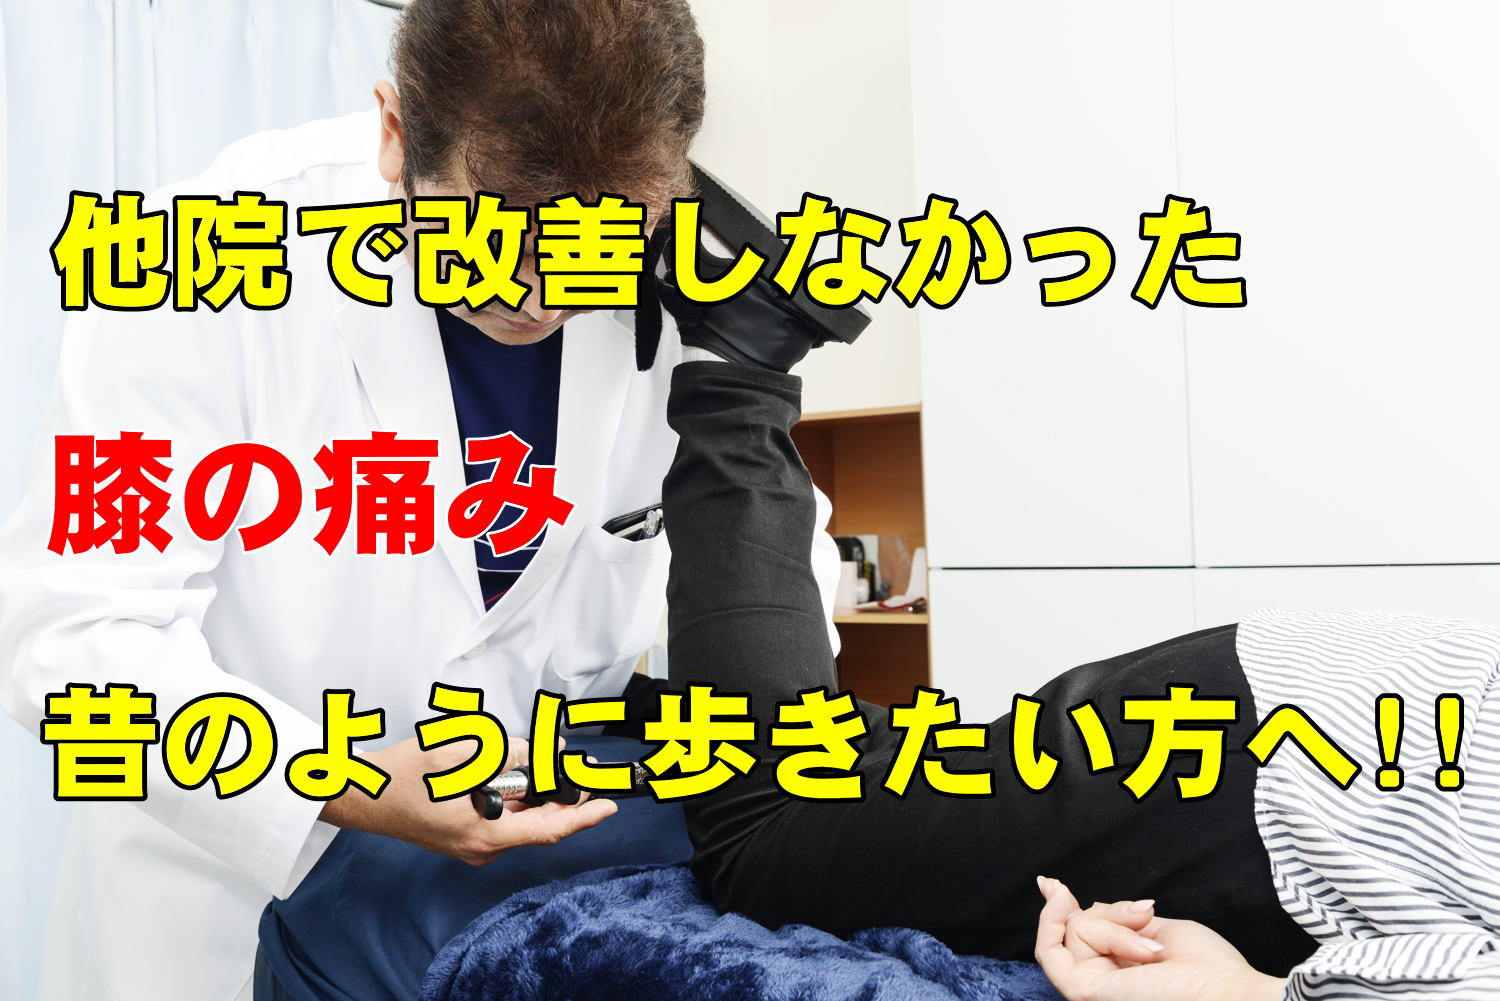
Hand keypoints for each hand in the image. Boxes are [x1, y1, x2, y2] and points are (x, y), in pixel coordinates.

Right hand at [319, 736, 616, 864]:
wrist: (360, 796)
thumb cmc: (400, 777)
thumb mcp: (460, 753)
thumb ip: (507, 753)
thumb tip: (543, 752)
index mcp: (483, 834)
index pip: (548, 829)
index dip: (584, 816)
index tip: (609, 805)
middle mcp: (483, 847)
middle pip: (539, 821)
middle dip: (562, 793)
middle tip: (582, 767)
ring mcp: (474, 844)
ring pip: (522, 816)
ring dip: (537, 790)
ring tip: (548, 760)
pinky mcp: (467, 836)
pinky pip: (504, 816)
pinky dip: (516, 795)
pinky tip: (517, 771)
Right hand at [1034, 876, 1285, 1000]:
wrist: (1223, 992)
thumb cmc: (1207, 968)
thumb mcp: (1160, 930)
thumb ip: (1123, 921)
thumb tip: (1089, 905)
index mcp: (1121, 973)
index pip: (1074, 940)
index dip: (1058, 909)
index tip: (1051, 885)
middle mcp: (1102, 981)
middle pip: (1075, 930)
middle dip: (1108, 913)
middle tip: (1144, 917)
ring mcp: (1091, 990)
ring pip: (1070, 934)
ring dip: (1109, 925)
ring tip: (1147, 945)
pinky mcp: (1083, 991)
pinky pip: (1051, 951)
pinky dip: (1051, 921)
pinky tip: (1061, 899)